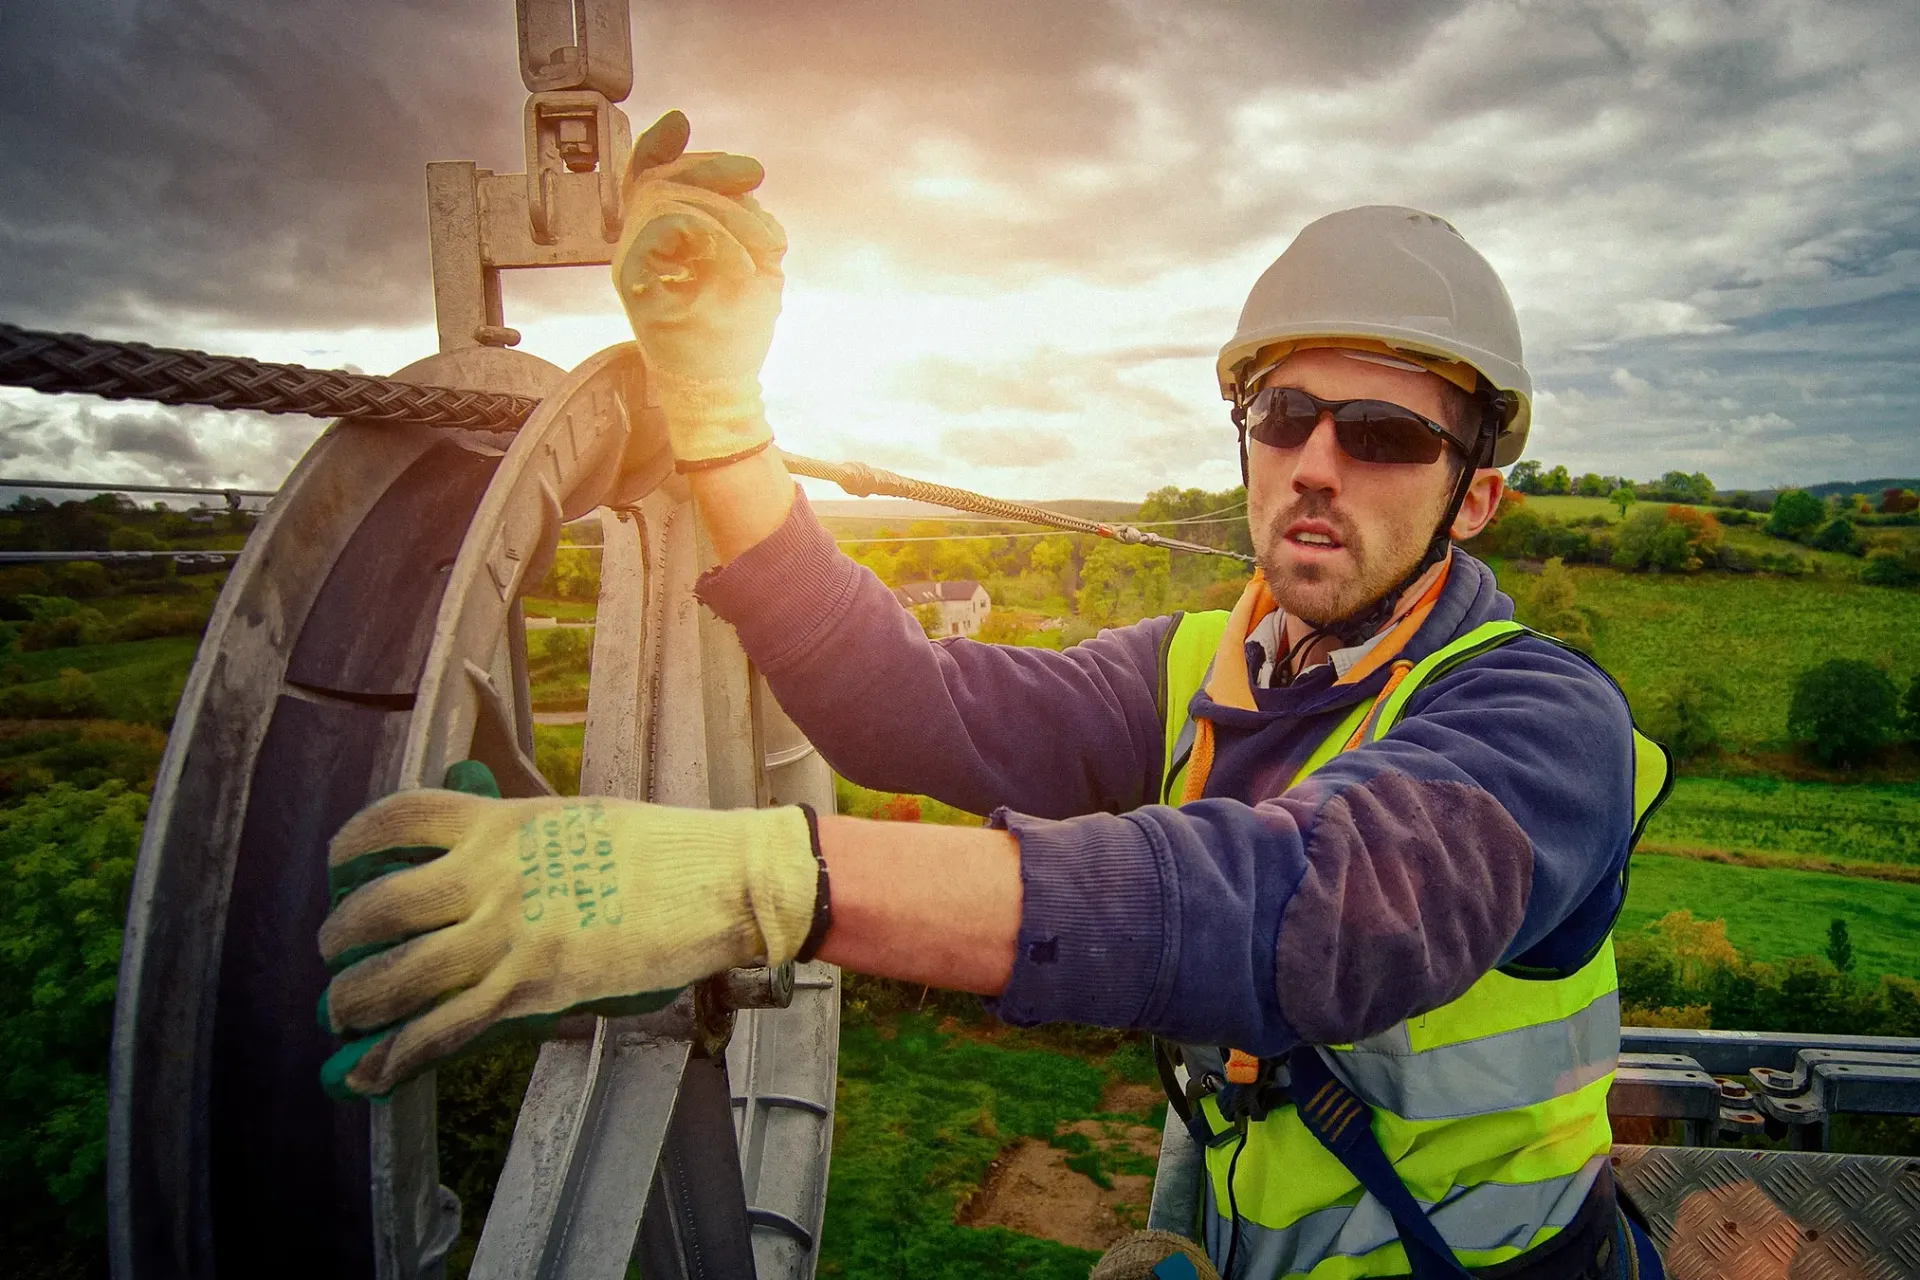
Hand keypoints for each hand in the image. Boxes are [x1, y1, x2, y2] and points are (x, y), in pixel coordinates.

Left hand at [315, 761, 819, 1097]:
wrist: (717, 880)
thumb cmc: (664, 847)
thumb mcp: (575, 820)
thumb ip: (521, 836)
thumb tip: (486, 854)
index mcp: (501, 823)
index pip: (397, 819)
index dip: (353, 845)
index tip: (341, 866)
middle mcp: (488, 875)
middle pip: (377, 906)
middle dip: (339, 937)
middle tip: (336, 952)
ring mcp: (505, 934)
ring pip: (394, 975)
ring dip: (353, 1001)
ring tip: (343, 1013)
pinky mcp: (529, 987)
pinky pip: (442, 1029)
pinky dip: (396, 1057)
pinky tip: (371, 1073)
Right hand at [612, 109, 787, 468]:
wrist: (720, 388)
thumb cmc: (734, 331)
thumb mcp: (752, 261)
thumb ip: (742, 217)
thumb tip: (746, 175)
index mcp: (660, 238)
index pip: (647, 177)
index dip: (659, 146)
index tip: (680, 123)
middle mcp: (638, 245)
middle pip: (661, 177)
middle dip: (714, 168)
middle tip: (755, 175)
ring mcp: (631, 262)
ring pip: (666, 196)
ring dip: (726, 211)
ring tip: (757, 251)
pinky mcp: (634, 283)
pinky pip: (665, 225)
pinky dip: (711, 233)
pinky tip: (740, 260)